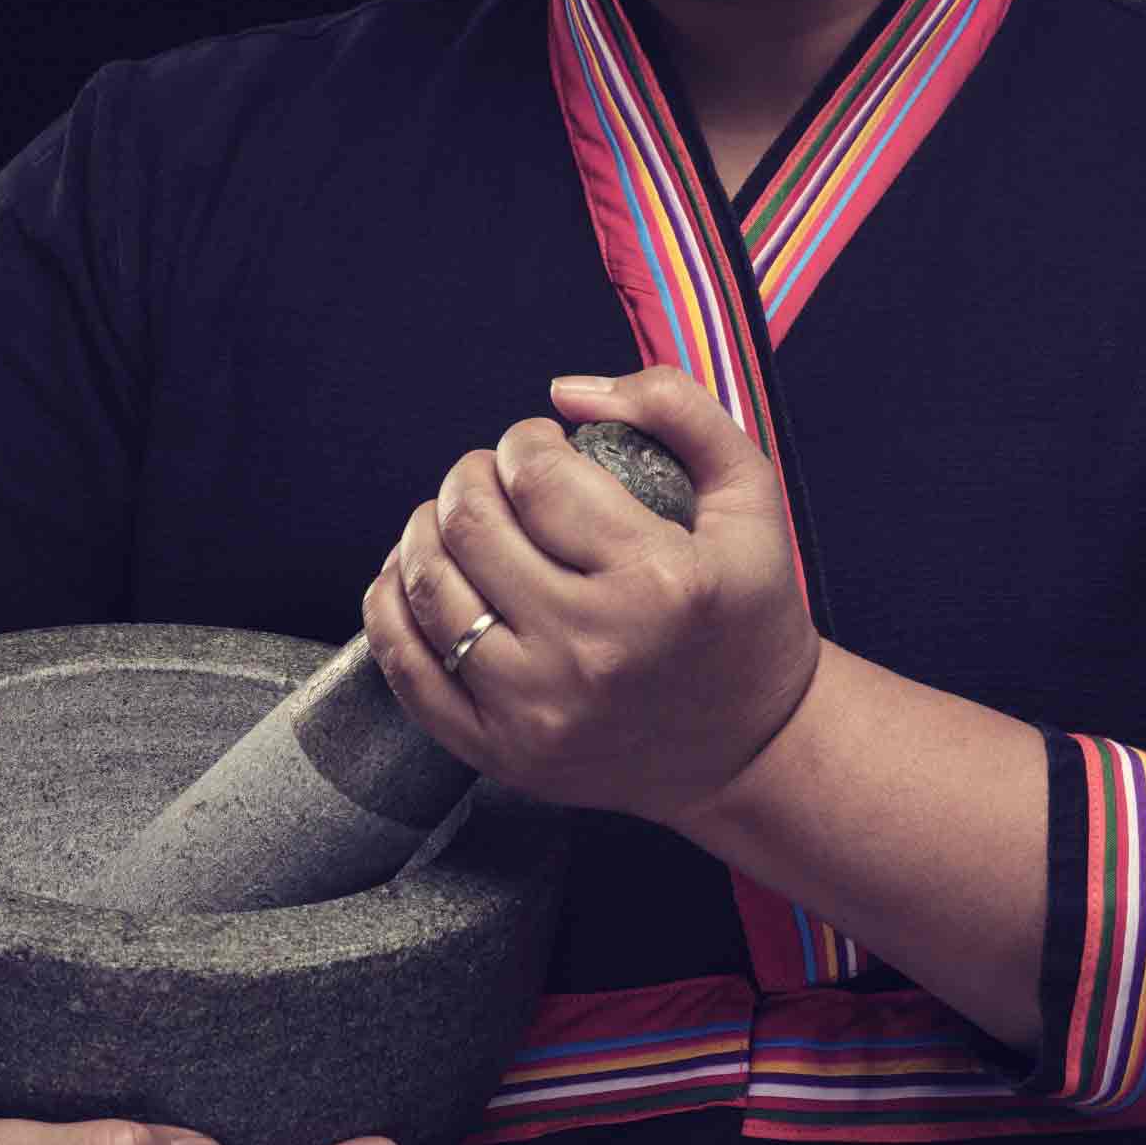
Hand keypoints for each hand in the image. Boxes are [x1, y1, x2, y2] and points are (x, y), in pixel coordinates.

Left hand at [362, 364, 821, 828]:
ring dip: (427, 528)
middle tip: (497, 476)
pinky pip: (406, 667)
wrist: (753, 751)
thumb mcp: (751, 496)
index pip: (539, 477)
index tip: (543, 446)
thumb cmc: (750, 614)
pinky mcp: (501, 752)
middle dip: (472, 475)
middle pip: (471, 524)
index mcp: (659, 582)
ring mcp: (538, 709)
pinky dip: (392, 605)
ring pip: (427, 586)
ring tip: (460, 518)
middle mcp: (591, 649)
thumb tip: (565, 392)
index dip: (526, 440)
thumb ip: (675, 409)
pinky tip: (417, 573)